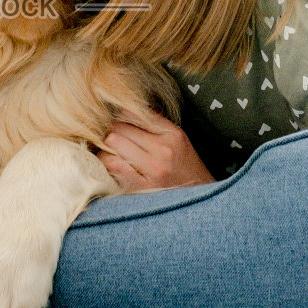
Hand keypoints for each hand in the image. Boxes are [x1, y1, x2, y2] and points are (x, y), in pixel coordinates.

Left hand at [97, 107, 214, 191]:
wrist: (201, 198)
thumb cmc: (186, 168)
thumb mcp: (179, 140)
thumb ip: (155, 124)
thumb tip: (126, 110)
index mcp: (172, 134)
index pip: (133, 113)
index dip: (121, 117)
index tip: (120, 124)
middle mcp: (163, 149)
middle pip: (119, 127)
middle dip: (113, 132)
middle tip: (115, 139)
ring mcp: (153, 169)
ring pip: (112, 144)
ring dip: (107, 147)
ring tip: (113, 152)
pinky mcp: (143, 187)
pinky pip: (113, 166)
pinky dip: (108, 163)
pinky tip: (113, 165)